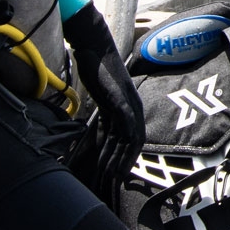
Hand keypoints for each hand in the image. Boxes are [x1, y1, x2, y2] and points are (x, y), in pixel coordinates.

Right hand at [65, 3, 144, 198]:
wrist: (95, 47)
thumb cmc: (96, 71)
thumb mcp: (103, 99)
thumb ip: (105, 116)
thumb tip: (101, 133)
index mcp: (130, 110)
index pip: (130, 140)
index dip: (124, 159)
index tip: (115, 175)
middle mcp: (134, 108)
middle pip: (133, 143)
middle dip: (124, 164)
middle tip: (115, 181)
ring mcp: (130, 103)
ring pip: (130, 137)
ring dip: (121, 157)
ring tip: (112, 175)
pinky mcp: (122, 98)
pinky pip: (124, 123)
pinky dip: (123, 139)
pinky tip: (118, 152)